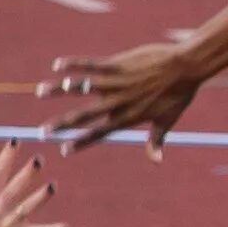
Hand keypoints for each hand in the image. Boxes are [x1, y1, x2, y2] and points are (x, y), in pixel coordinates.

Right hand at [39, 42, 205, 156]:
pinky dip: (73, 65)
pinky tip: (57, 66)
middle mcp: (118, 102)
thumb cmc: (178, 94)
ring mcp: (117, 83)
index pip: (99, 133)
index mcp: (127, 117)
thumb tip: (157, 162)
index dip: (80, 143)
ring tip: (40, 92)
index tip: (63, 150)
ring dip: (60, 90)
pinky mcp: (118, 64)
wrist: (186, 67)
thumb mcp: (166, 121)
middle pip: (84, 115)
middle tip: (42, 131)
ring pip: (82, 88)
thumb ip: (155, 141)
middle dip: (61, 124)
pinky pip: (91, 65)